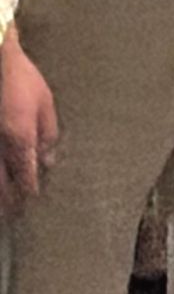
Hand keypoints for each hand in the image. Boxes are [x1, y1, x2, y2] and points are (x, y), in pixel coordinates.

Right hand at [0, 33, 58, 213]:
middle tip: (14, 213)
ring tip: (3, 208)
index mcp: (20, 138)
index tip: (33, 201)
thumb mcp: (45, 102)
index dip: (30, 193)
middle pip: (1, 189)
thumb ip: (48, 133)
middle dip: (8, 204)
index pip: (26, 178)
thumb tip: (49, 161)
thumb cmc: (21, 79)